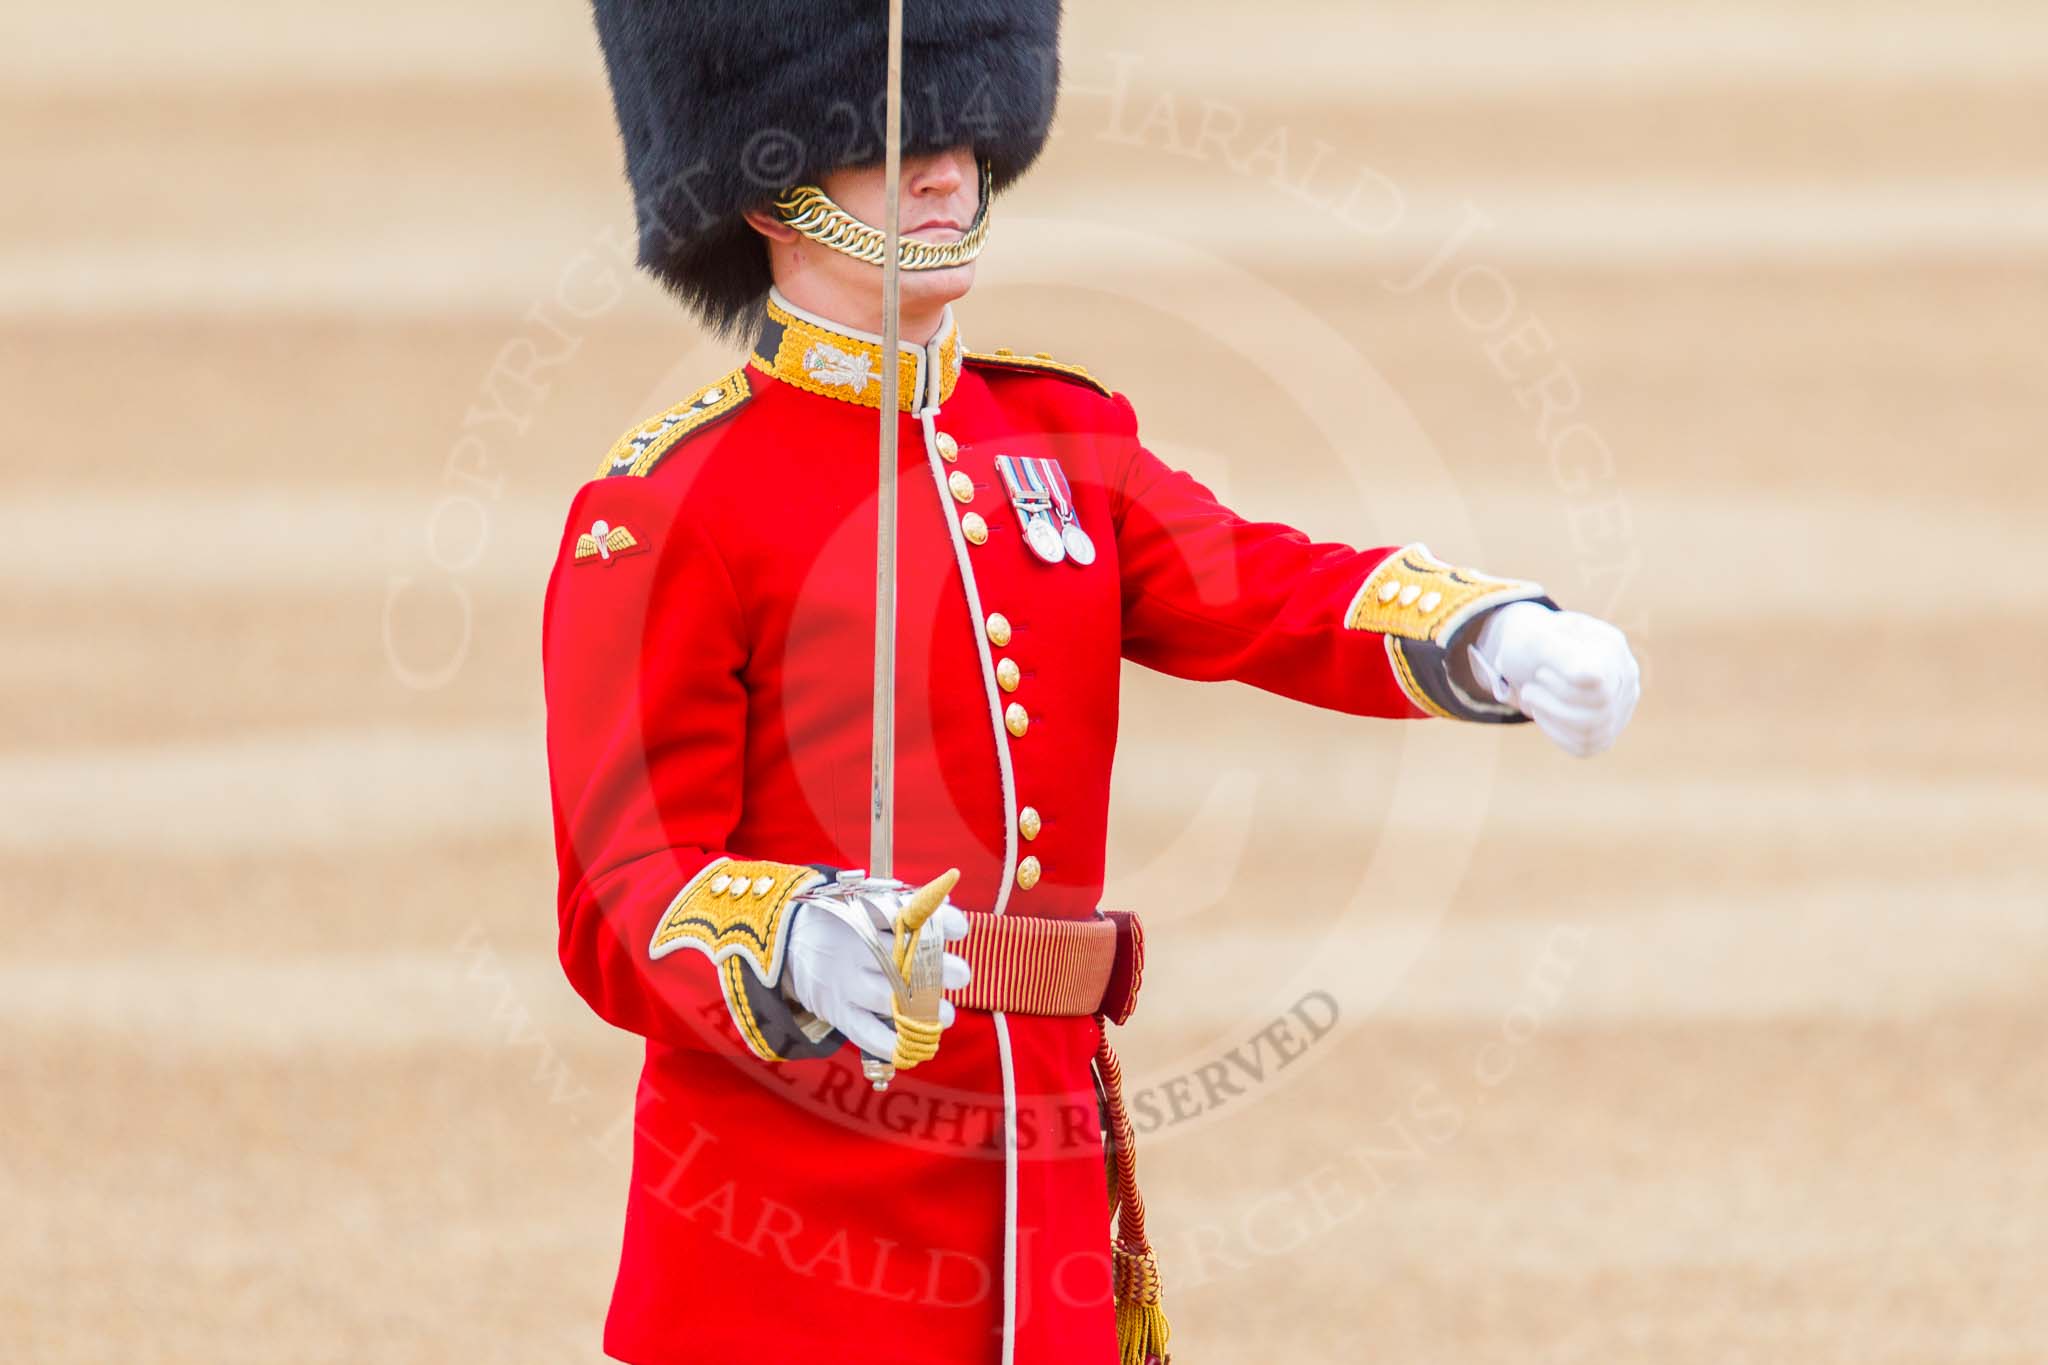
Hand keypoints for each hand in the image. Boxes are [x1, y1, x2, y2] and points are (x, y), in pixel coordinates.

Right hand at [781, 875, 972, 1061]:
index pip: (904, 915)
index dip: (937, 921)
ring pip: (887, 999)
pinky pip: (865, 1033)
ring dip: (923, 1011)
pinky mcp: (836, 1012)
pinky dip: (891, 1044)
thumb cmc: (845, 922)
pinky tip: (915, 1048)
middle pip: (899, 960)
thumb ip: (905, 905)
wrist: (790, 943)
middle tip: (961, 975)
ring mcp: (843, 983)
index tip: (961, 929)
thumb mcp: (867, 903)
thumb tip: (945, 905)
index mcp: (862, 915)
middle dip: (937, 970)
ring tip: (947, 1015)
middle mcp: (853, 949)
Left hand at [1467, 602, 1639, 756]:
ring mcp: (1621, 705)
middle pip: (1600, 712)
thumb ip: (1564, 654)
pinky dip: (1556, 734)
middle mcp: (1626, 677)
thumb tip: (1594, 677)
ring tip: (1534, 699)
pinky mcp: (1607, 730)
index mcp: (1613, 648)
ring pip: (1593, 733)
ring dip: (1552, 718)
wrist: (1525, 659)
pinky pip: (1587, 747)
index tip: (1540, 673)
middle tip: (1530, 689)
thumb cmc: (1530, 646)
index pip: (1601, 687)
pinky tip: (1543, 715)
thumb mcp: (1537, 642)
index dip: (1564, 688)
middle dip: (1554, 704)